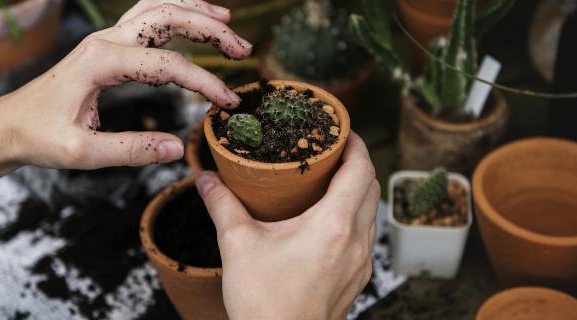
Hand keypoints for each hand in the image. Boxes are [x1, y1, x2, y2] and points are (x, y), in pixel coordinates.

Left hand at [0, 0, 251, 168]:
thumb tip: (178, 148)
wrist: (7, 125)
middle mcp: (105, 41)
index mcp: (100, 63)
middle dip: (210, 29)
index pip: (168, 65)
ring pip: (157, 7)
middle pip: (168, 17)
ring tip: (227, 22)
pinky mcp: (105, 46)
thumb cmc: (39, 137)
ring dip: (194, 11)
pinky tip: (192, 19)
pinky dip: (174, 12)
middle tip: (243, 49)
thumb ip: (132, 150)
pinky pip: (145, 16)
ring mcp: (105, 39)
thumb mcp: (83, 153)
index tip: (228, 104)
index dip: (204, 82)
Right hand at [196, 133, 378, 319]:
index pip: (361, 169)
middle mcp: (356, 241)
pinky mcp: (357, 279)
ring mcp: (361, 263)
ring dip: (357, 190)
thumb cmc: (263, 302)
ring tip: (329, 181)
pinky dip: (355, 217)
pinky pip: (366, 236)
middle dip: (356, 162)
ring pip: (371, 212)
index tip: (342, 130)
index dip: (355, 143)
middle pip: (371, 187)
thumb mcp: (237, 244)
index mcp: (333, 224)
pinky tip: (328, 220)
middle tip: (332, 151)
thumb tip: (206, 179)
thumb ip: (222, 205)